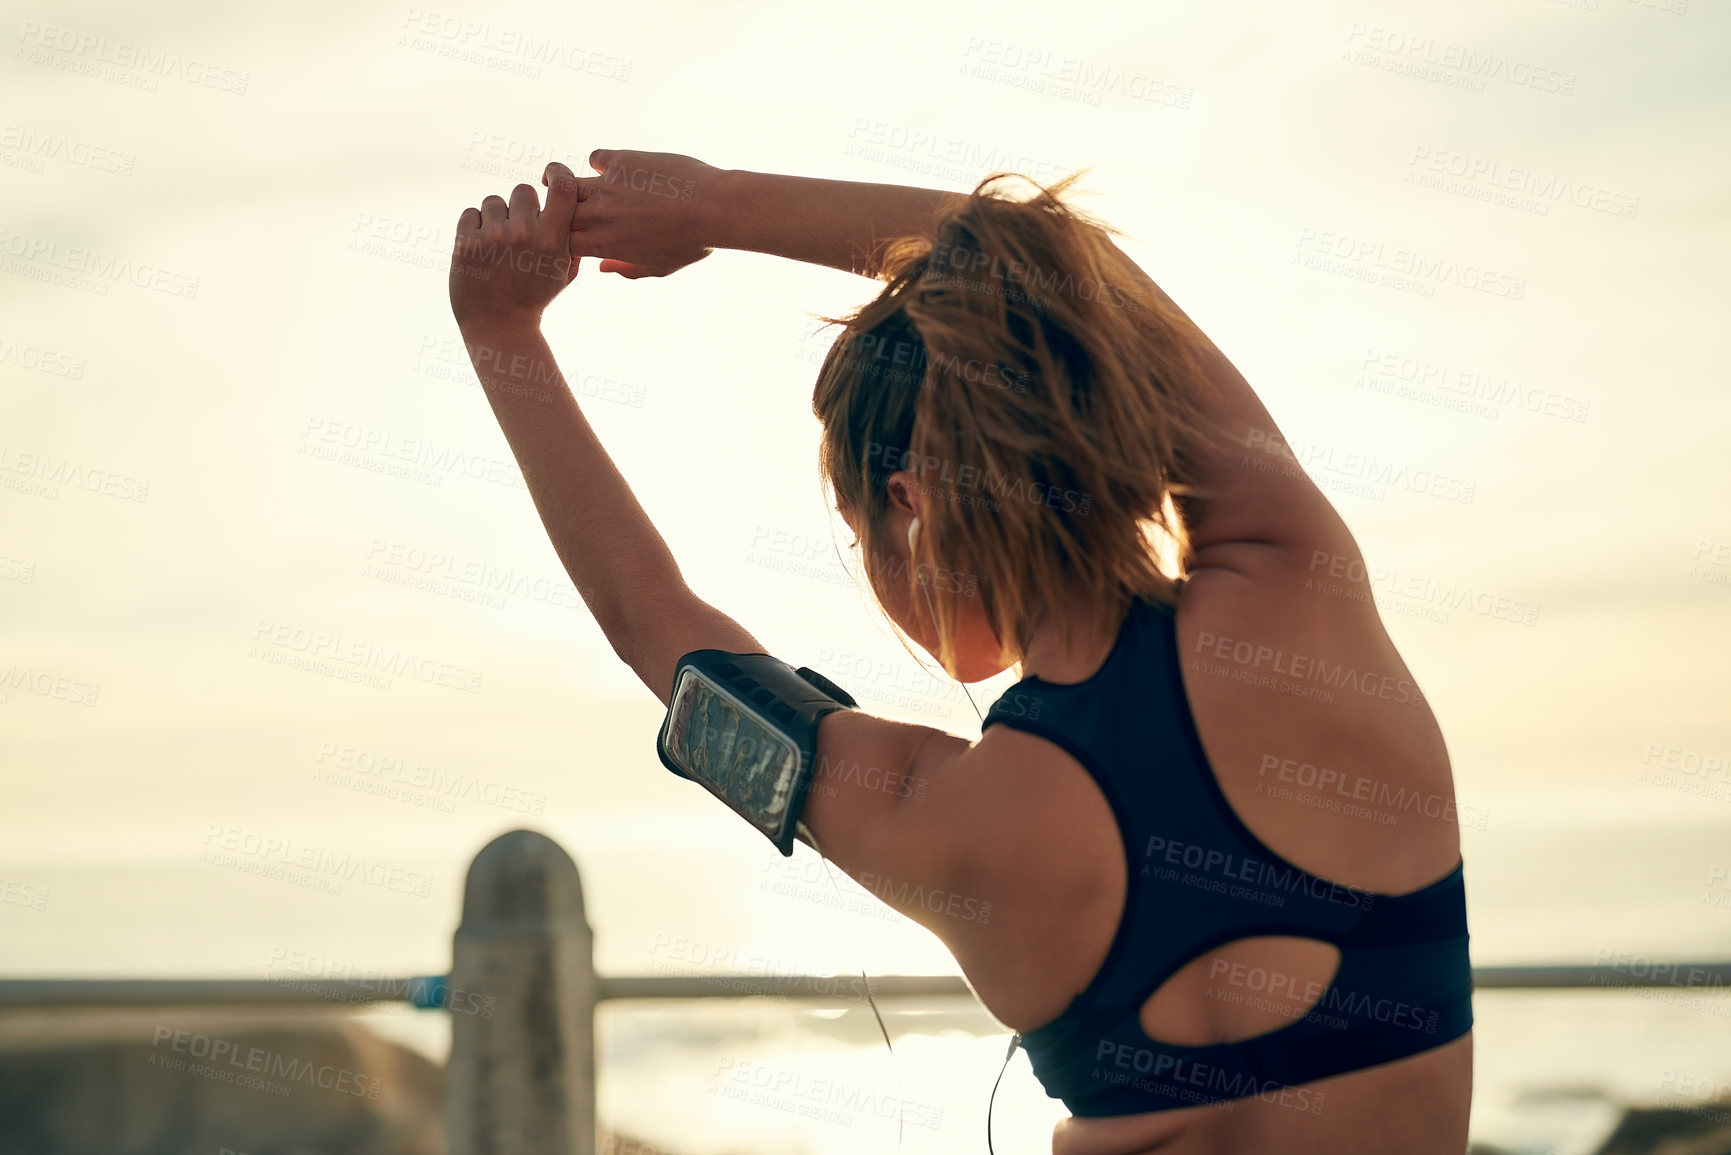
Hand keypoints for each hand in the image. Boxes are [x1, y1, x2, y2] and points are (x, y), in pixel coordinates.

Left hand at [449, 161, 582, 329]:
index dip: (558, 173)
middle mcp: (524, 234)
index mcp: (553, 240)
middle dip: (521, 206)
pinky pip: (470, 213)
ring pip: (493, 201)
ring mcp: (493, 238)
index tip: (551, 175)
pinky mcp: (466, 243)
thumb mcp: (564, 272)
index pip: (563, 186)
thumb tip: (573, 205)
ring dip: (496, 218)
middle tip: (519, 230)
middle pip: (523, 190)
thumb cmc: (535, 296)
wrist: (500, 325)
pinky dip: (474, 227)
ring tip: (498, 244)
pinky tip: (482, 248)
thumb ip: (570, 239)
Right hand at [568, 149, 723, 278]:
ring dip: (558, 182)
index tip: (568, 237)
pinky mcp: (623, 160)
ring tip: (556, 180)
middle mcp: (599, 215)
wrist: (713, 208)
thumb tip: (602, 268)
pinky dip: (600, 162)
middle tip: (556, 206)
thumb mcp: (661, 267)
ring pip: (565, 183)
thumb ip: (627, 270)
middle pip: (556, 213)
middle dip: (554, 211)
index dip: (561, 240)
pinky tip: (610, 166)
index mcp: (604, 244)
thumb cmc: (691, 243)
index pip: (561, 243)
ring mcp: (608, 186)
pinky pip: (597, 157)